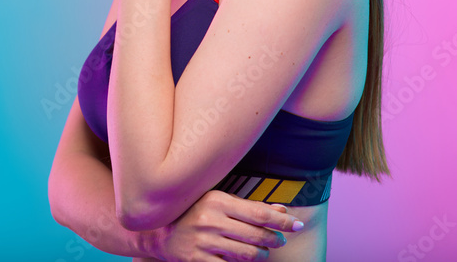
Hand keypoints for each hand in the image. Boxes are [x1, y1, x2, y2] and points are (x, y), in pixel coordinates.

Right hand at [149, 190, 301, 260]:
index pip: (259, 213)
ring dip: (261, 254)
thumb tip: (281, 210)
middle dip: (274, 239)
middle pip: (256, 234)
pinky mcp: (198, 260)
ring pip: (246, 254)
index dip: (282, 220)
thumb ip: (250, 206)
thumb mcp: (220, 201)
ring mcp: (204, 242)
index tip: (297, 224)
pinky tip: (248, 261)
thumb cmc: (194, 211)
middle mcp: (211, 220)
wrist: (158, 231)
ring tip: (263, 252)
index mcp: (218, 200)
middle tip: (280, 240)